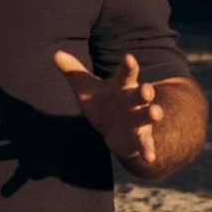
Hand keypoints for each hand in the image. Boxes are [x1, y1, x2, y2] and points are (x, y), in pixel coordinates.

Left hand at [54, 48, 170, 165]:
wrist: (112, 129)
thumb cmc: (101, 102)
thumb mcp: (86, 87)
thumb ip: (73, 71)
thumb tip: (56, 53)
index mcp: (123, 85)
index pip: (126, 73)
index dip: (128, 66)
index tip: (129, 58)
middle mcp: (134, 101)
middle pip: (141, 94)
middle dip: (145, 92)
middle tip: (146, 90)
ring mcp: (139, 120)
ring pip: (148, 115)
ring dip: (153, 114)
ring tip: (155, 113)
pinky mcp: (139, 138)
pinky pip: (145, 144)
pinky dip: (148, 150)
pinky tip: (149, 157)